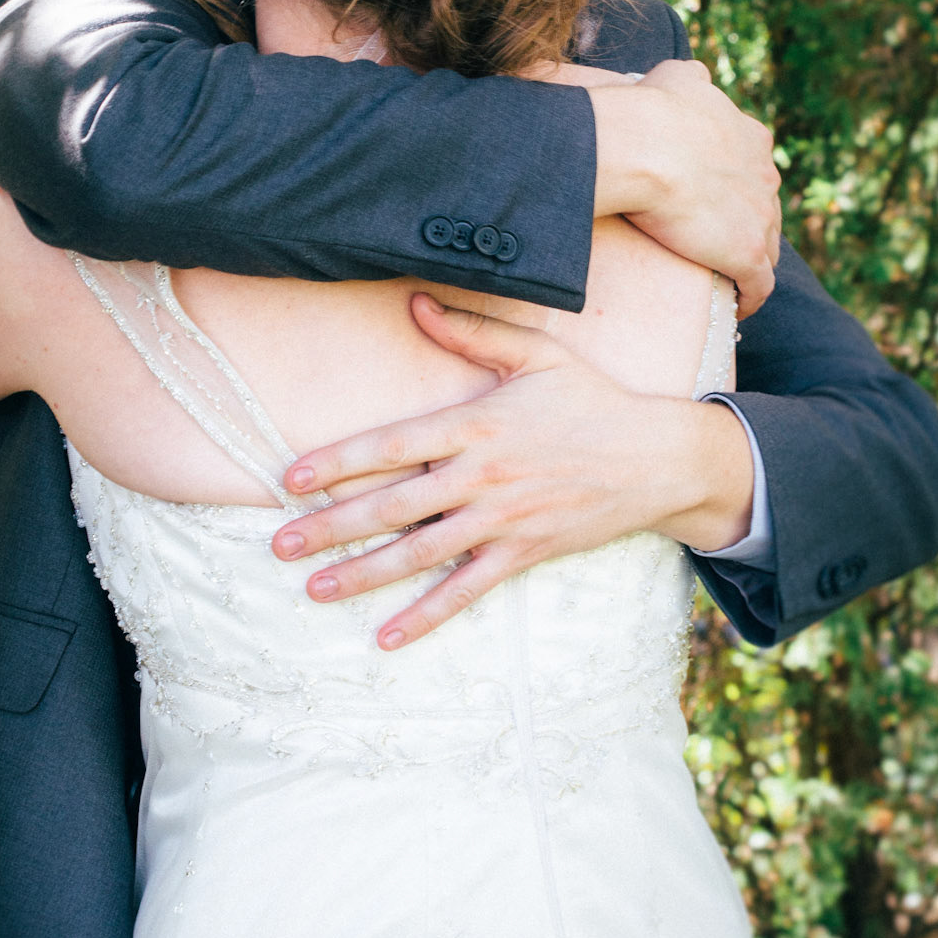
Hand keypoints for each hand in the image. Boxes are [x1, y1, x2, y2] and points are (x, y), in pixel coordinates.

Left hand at [270, 294, 755, 649]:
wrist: (658, 458)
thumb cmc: (593, 400)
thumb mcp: (536, 354)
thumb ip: (472, 331)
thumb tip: (414, 302)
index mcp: (475, 424)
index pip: (391, 444)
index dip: (337, 463)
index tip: (291, 479)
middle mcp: (480, 476)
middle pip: (391, 506)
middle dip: (330, 528)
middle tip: (279, 546)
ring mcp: (501, 520)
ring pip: (419, 552)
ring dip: (363, 574)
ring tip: (314, 589)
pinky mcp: (524, 553)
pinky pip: (467, 590)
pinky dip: (428, 615)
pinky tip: (388, 635)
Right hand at [590, 59, 781, 316]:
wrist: (646, 148)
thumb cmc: (653, 111)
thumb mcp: (679, 76)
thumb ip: (695, 78)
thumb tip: (696, 76)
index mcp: (752, 138)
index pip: (755, 169)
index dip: (738, 187)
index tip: (717, 201)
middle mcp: (766, 176)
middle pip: (766, 210)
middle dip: (748, 225)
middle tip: (717, 242)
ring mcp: (761, 218)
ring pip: (768, 248)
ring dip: (751, 263)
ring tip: (728, 278)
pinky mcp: (748, 254)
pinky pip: (760, 286)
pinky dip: (752, 298)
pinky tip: (739, 307)